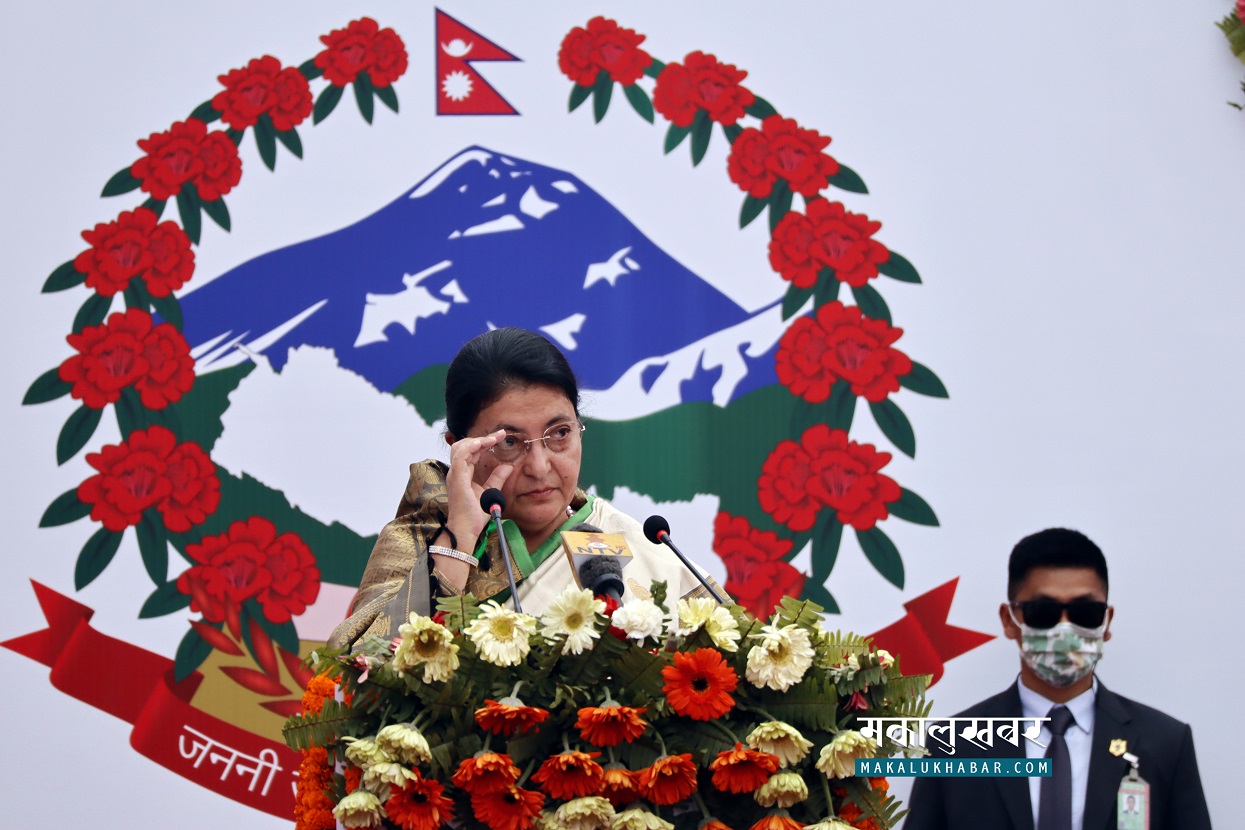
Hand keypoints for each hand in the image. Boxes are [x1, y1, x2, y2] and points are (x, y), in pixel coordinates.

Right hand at [444, 428, 512, 545]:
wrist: (466, 530)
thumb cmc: (474, 515)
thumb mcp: (490, 492)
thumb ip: (497, 478)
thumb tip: (508, 466)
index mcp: (462, 474)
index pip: (471, 452)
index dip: (484, 442)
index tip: (500, 437)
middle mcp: (456, 472)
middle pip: (464, 446)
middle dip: (481, 438)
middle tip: (500, 434)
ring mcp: (455, 475)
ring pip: (460, 447)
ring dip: (477, 440)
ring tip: (493, 438)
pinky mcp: (456, 479)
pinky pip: (461, 456)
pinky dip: (471, 447)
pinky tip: (483, 444)